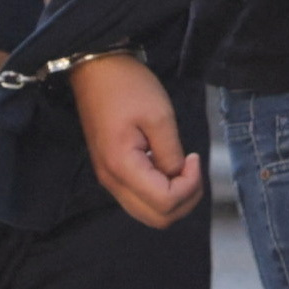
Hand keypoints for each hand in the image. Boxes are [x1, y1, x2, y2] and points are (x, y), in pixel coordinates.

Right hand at [73, 50, 203, 228]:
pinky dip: (159, 192)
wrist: (95, 70)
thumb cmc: (127, 86)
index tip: (194, 158)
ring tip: (181, 168)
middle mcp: (111, 181)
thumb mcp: (159, 115)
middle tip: (192, 169)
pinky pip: (139, 198)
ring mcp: (109, 179)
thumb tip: (178, 176)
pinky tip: (166, 167)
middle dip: (184, 200)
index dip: (189, 187)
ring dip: (172, 199)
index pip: (165, 202)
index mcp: (122, 166)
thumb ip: (171, 154)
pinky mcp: (110, 172)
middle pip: (157, 218)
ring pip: (148, 213)